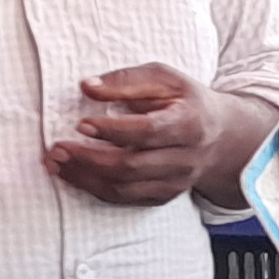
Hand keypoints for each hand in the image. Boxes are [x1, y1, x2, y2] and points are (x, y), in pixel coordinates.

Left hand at [47, 65, 257, 206]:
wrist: (222, 136)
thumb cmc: (187, 101)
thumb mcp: (165, 78)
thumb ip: (127, 80)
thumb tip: (87, 87)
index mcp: (189, 124)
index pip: (147, 132)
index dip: (112, 130)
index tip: (81, 124)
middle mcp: (185, 158)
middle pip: (132, 166)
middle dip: (89, 160)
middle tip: (57, 149)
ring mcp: (176, 182)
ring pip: (125, 188)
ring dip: (85, 178)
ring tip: (57, 164)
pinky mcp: (165, 195)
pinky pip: (126, 199)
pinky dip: (96, 189)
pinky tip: (75, 176)